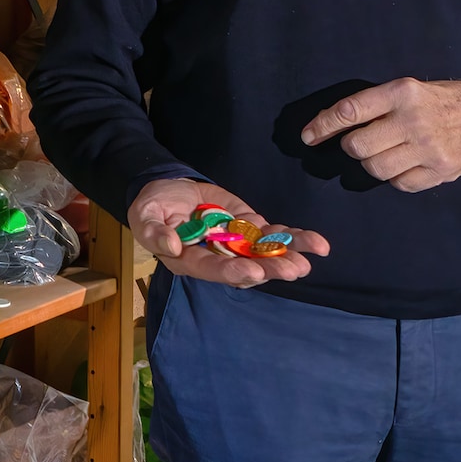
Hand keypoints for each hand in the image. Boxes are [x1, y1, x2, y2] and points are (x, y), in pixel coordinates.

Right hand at [128, 178, 328, 287]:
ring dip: (289, 255)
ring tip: (313, 255)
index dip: (232, 271)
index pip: (212, 269)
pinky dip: (294, 238)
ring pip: (265, 253)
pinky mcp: (247, 227)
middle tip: (294, 269)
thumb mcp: (144, 216)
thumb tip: (172, 246)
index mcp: (190, 260)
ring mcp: (235, 243)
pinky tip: (316, 243)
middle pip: (246, 267)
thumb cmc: (151, 207)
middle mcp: (217, 257)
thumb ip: (154, 232)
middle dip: (271, 268)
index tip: (252, 271)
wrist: (167, 190)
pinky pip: (272, 235)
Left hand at [300, 79, 460, 192]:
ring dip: (371, 163)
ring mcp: (427, 149)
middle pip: (357, 146)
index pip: (349, 111)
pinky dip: (395, 177)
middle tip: (361, 141)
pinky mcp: (439, 171)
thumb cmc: (442, 100)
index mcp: (402, 92)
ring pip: (374, 168)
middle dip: (351, 146)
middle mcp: (413, 120)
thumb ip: (375, 104)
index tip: (308, 136)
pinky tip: (406, 163)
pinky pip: (398, 183)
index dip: (322, 126)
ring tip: (386, 151)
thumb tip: (329, 124)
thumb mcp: (410, 89)